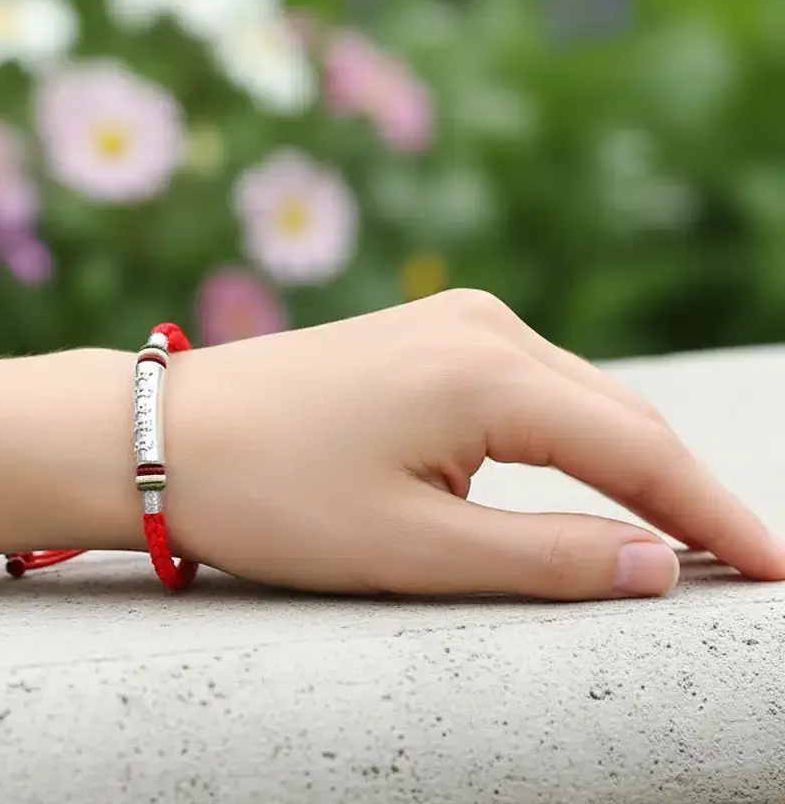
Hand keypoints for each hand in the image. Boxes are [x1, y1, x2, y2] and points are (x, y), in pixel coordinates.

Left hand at [164, 289, 784, 599]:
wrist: (170, 434)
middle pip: (620, 417)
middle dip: (685, 491)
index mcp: (488, 373)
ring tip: (684, 534)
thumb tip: (660, 565)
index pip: (639, 452)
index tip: (777, 572)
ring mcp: (454, 320)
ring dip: (632, 462)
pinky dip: (575, 436)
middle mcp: (483, 326)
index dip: (717, 517)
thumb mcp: (415, 548)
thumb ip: (548, 558)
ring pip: (580, 398)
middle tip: (740, 565)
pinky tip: (592, 475)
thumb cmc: (274, 496)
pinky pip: (531, 386)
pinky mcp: (429, 334)